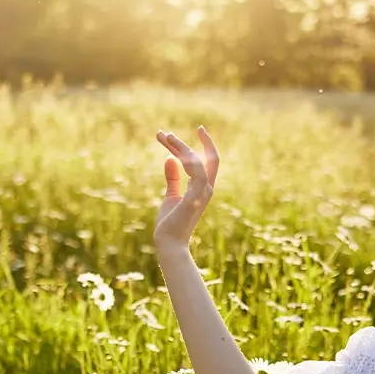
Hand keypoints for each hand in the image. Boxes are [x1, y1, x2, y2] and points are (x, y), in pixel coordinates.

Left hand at [153, 125, 219, 252]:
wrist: (168, 244)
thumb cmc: (170, 224)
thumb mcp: (170, 195)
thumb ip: (172, 178)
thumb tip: (169, 158)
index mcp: (203, 188)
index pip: (210, 161)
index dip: (204, 144)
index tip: (197, 129)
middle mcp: (207, 189)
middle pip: (210, 158)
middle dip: (198, 141)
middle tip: (167, 132)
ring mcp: (202, 194)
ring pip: (198, 161)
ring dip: (181, 147)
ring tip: (164, 137)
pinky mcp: (194, 198)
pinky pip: (195, 172)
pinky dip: (186, 159)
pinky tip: (171, 154)